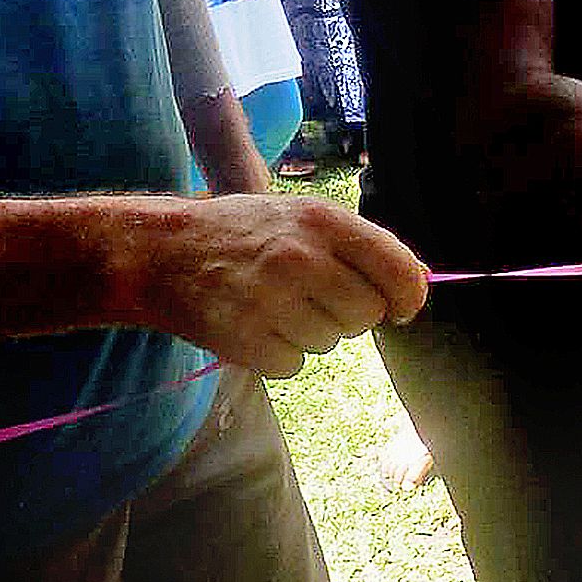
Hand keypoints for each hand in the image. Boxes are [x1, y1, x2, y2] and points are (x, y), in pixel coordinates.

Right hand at [137, 195, 432, 376]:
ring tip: (277, 306)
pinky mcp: (245, 339)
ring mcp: (271, 300)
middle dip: (352, 316)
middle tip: (319, 300)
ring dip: (312, 333)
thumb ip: (359, 245)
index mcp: (321, 220)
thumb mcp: (300, 216)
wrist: (161, 252)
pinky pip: (293, 364)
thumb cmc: (242, 233)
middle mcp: (299, 257)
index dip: (409, 296)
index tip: (402, 307)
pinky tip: (257, 325)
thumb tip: (420, 280)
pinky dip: (279, 354)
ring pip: (331, 343)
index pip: (396, 268)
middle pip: (367, 314)